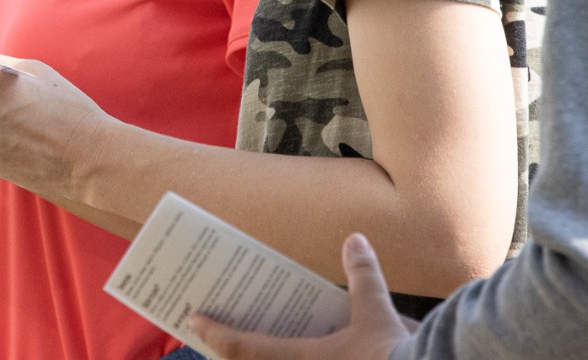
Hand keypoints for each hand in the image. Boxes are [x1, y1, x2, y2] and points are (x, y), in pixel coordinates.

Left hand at [190, 233, 416, 359]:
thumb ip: (362, 276)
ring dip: (254, 357)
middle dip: (229, 350)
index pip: (242, 347)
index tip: (193, 318)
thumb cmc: (393, 355)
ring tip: (241, 342)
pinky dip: (288, 357)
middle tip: (211, 331)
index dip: (214, 332)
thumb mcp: (378, 312)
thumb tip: (354, 239)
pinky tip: (306, 347)